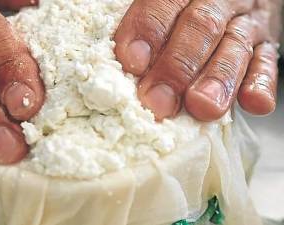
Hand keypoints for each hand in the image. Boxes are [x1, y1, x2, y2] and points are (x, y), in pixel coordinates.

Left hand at [115, 0, 280, 120]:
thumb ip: (148, 23)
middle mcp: (221, 0)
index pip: (165, 3)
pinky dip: (260, 83)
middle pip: (200, 28)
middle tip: (159, 100)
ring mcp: (246, 23)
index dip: (148, 32)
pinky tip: (252, 103)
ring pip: (234, 48)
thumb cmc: (183, 8)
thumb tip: (126, 62)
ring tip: (201, 107)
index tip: (133, 64)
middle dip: (177, 67)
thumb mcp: (165, 5)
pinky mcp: (267, 45)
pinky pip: (266, 64)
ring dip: (217, 79)